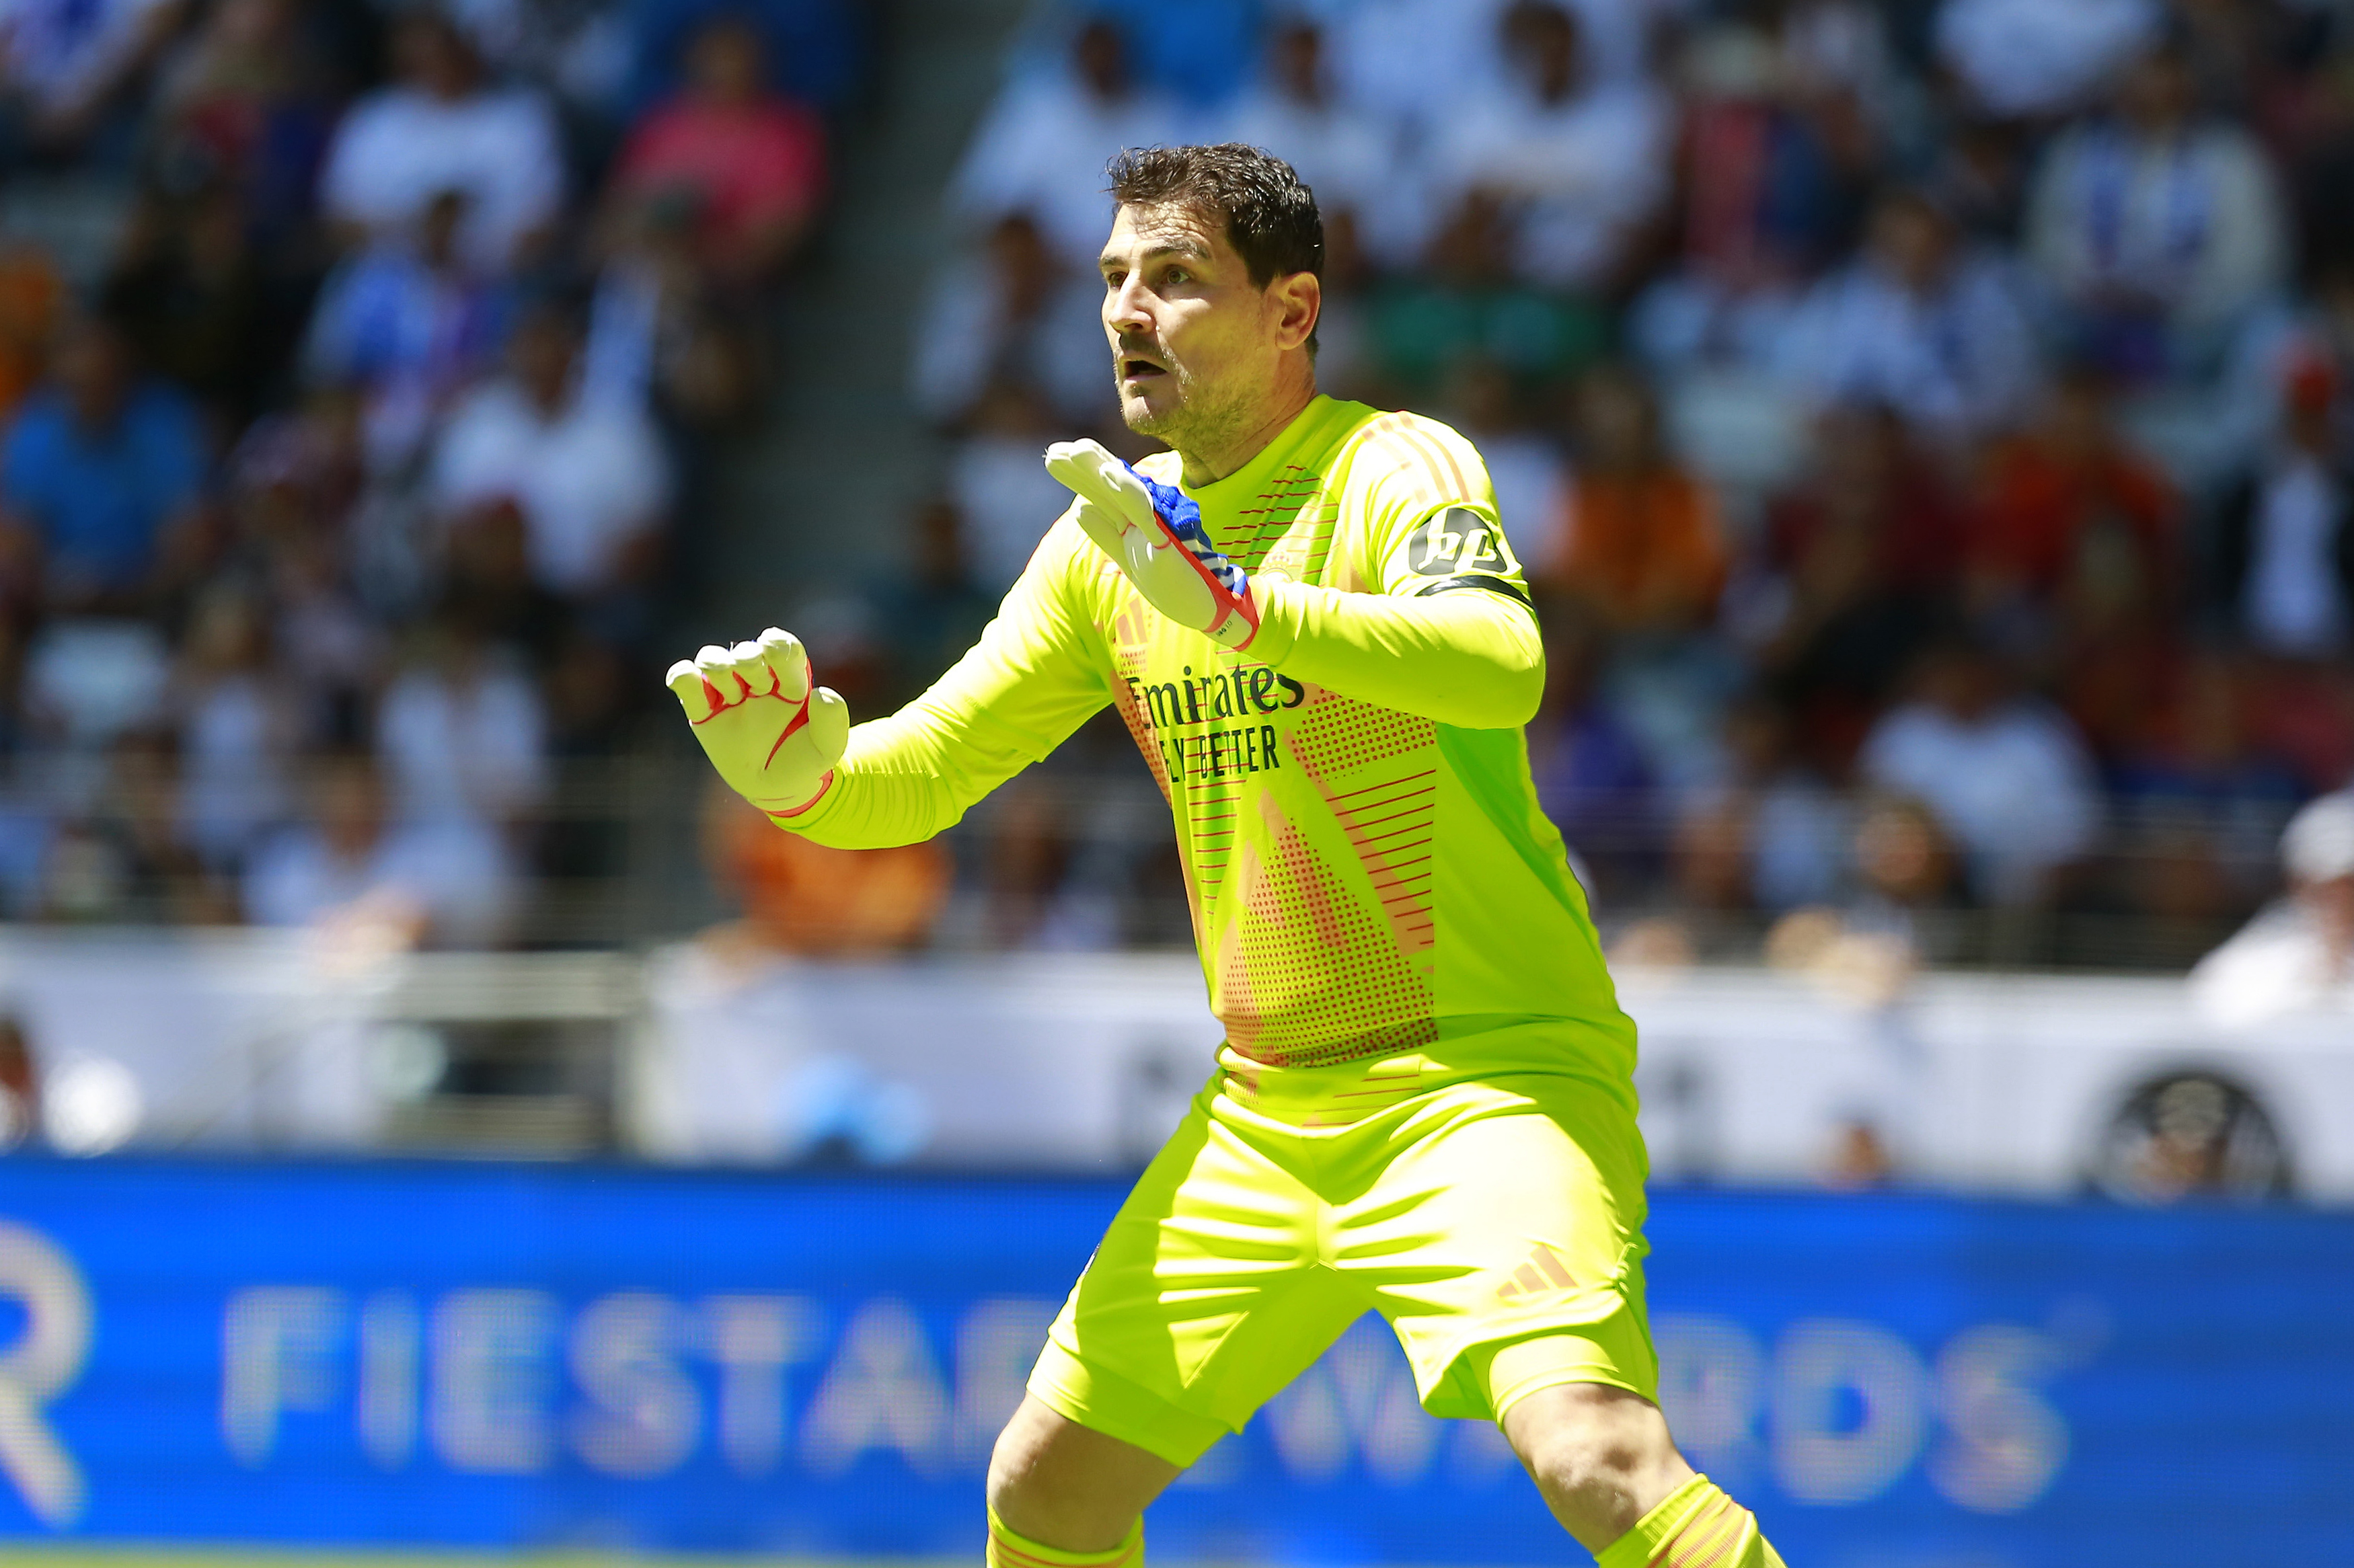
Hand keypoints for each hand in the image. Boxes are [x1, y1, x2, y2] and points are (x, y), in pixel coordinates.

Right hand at [665, 627, 848, 815]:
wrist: (776, 788)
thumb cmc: (803, 760)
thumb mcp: (827, 748)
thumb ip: (833, 722)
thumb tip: (823, 693)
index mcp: (790, 680)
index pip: (782, 649)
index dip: (777, 644)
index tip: (773, 647)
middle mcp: (757, 680)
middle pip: (746, 652)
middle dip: (749, 661)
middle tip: (759, 686)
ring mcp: (728, 692)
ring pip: (713, 659)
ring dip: (717, 664)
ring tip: (730, 690)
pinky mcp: (702, 709)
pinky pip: (686, 682)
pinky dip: (682, 675)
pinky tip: (685, 679)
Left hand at [1044, 438, 1259, 649]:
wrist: (1204, 607)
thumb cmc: (1171, 581)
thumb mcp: (1128, 559)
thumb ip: (1106, 534)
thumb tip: (1081, 510)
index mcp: (1130, 523)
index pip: (1100, 494)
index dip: (1077, 476)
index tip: (1052, 458)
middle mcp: (1143, 518)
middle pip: (1108, 486)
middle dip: (1082, 468)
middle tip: (1056, 450)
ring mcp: (1156, 526)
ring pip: (1125, 490)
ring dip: (1102, 470)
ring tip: (1077, 450)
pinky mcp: (1167, 538)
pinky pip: (1146, 511)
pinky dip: (1129, 491)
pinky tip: (1110, 474)